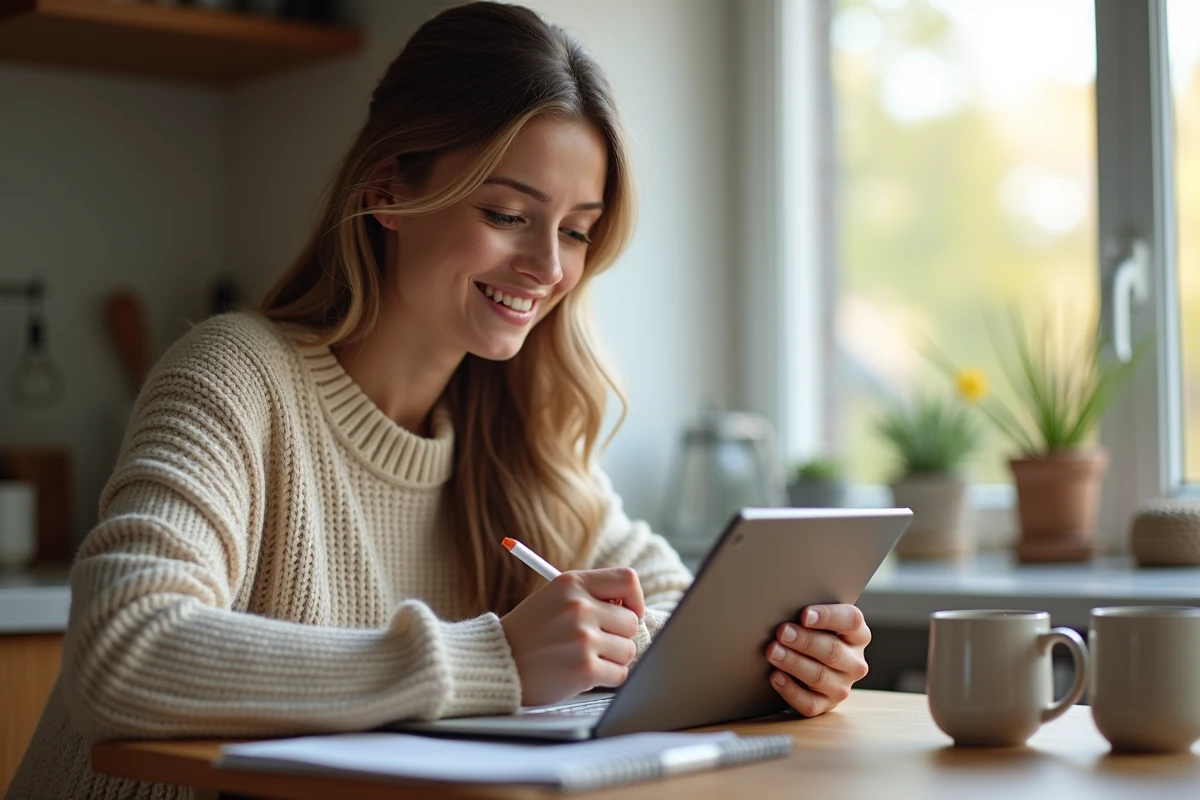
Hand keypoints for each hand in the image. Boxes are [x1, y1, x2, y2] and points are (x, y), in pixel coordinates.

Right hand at [500, 568, 644, 706]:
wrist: (497, 662)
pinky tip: (584, 674)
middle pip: (631, 621)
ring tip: (584, 658)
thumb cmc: (529, 632)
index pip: (628, 580)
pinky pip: (620, 674)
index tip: (628, 612)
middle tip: (597, 643)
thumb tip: (634, 611)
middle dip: (618, 636)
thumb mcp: (554, 598)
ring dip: (613, 659)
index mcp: (572, 583)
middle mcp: (579, 607)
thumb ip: (590, 597)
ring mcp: (583, 638)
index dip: (634, 599)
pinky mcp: (584, 668)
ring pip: (628, 650)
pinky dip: (607, 678)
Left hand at [765, 604, 870, 716]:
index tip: (804, 614)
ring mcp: (842, 686)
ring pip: (819, 676)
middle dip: (805, 641)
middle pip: (833, 651)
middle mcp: (855, 662)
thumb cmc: (811, 634)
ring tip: (773, 651)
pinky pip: (809, 702)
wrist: (808, 663)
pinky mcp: (825, 705)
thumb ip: (810, 615)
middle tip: (782, 632)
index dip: (828, 617)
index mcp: (858, 635)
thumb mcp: (817, 622)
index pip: (851, 621)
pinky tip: (775, 677)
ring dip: (793, 663)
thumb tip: (785, 606)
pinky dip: (790, 690)